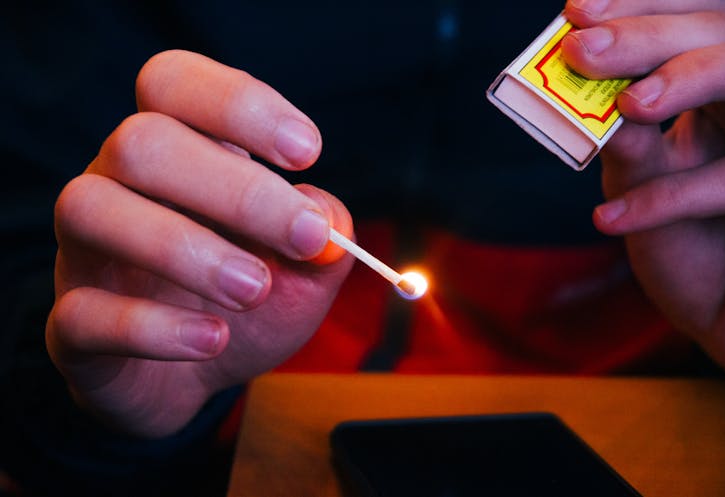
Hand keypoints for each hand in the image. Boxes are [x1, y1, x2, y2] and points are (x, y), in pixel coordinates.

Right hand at [45, 50, 353, 436]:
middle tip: (305, 237)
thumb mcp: (305, 268)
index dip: (237, 102)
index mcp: (178, 153)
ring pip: (91, 209)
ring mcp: (85, 253)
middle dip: (237, 188)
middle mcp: (120, 186)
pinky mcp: (71, 326)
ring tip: (255, 289)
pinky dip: (154, 328)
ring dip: (185, 249)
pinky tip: (213, 340)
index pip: (174, 84)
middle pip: (141, 141)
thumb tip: (328, 218)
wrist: (201, 376)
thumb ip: (325, 236)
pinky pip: (80, 313)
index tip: (308, 151)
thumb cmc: (252, 304)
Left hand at [562, 1, 724, 380]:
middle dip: (651, 33)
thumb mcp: (641, 187)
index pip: (698, 19)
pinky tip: (608, 219)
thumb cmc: (689, 248)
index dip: (644, 6)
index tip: (576, 12)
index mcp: (722, 94)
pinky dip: (671, 198)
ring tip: (629, 106)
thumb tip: (595, 99)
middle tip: (582, 47)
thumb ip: (623, 145)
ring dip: (690, 78)